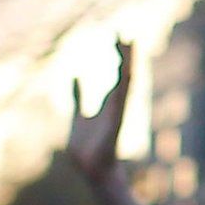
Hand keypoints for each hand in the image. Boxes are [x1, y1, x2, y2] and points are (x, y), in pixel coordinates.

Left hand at [67, 38, 132, 186]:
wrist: (92, 170)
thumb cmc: (86, 147)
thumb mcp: (78, 115)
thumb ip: (78, 96)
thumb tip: (75, 76)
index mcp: (111, 104)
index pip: (119, 74)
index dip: (119, 55)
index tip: (119, 36)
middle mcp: (118, 106)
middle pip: (126, 75)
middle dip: (126, 55)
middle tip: (127, 34)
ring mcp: (119, 114)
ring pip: (126, 84)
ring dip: (129, 65)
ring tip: (130, 47)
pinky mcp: (116, 123)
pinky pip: (121, 101)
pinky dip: (125, 86)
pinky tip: (127, 71)